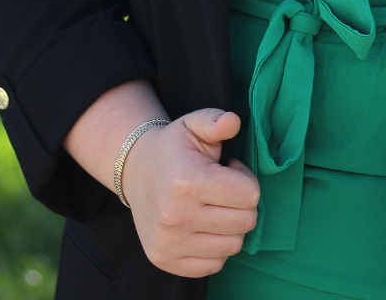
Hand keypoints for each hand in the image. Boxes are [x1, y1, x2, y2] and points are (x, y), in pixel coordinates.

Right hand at [122, 108, 259, 277]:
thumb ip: (215, 120)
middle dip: (242, 204)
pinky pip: (214, 264)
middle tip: (224, 190)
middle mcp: (176, 216)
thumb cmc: (173, 147)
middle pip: (245, 222)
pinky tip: (204, 227)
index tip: (230, 171)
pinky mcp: (165, 259)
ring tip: (214, 206)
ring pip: (233, 246)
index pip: (250, 195)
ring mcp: (169, 242)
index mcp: (188, 181)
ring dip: (231, 226)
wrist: (136, 171)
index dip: (245, 179)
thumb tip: (233, 121)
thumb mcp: (193, 124)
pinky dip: (216, 248)